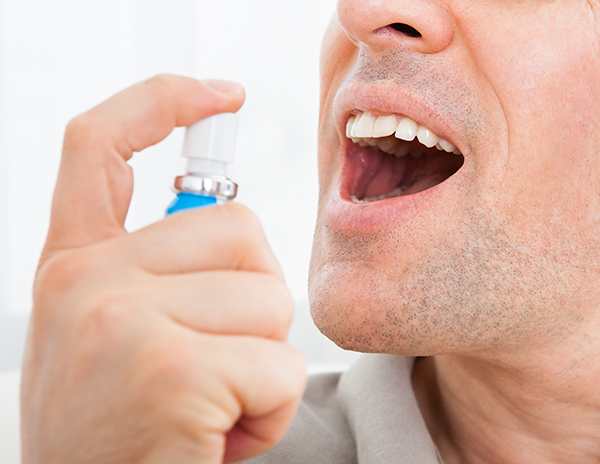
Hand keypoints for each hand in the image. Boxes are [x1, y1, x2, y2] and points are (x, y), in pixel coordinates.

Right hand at [21, 75, 306, 463]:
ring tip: (215, 406)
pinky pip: (280, 364)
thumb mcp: (113, 337)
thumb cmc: (121, 430)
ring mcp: (120, 322)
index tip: (219, 95)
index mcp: (74, 264)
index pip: (102, 146)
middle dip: (256, 298)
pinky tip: (222, 438)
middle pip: (238, 229)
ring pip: (269, 296)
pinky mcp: (171, 371)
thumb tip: (229, 228)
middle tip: (220, 361)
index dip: (162, 103)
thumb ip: (157, 273)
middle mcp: (84, 281)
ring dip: (265, 360)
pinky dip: (273, 408)